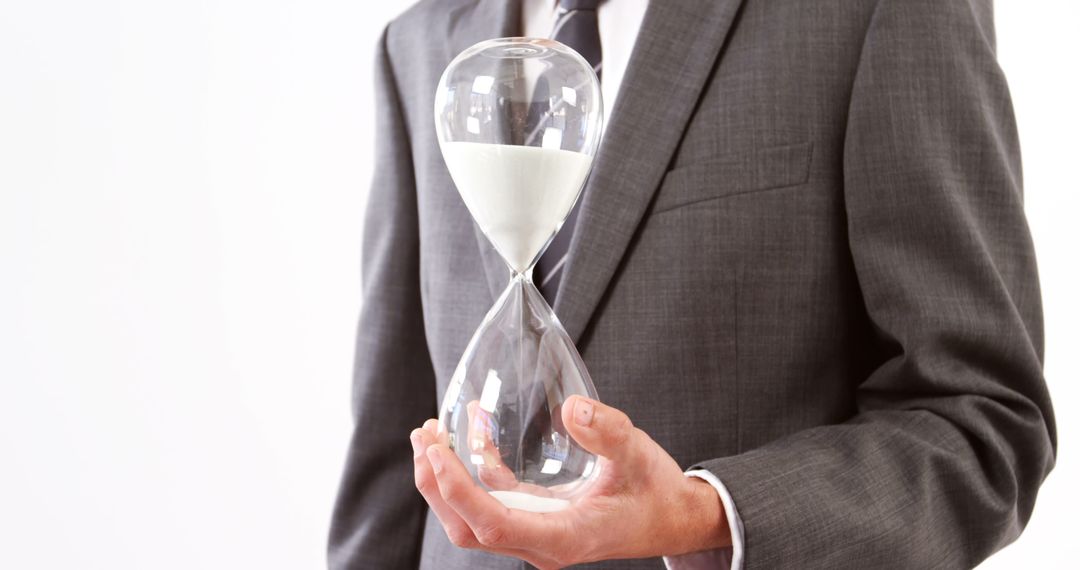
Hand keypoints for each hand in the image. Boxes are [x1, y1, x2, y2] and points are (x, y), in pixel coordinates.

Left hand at [409, 396, 730, 568]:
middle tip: (424, 436)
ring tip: (430, 434)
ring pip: (472, 519)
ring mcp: (535, 533)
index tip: (438, 453)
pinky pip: (491, 500)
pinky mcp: (534, 518)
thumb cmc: (656, 490)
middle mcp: (541, 542)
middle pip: (469, 528)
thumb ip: (607, 432)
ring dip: (445, 480)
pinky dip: (472, 471)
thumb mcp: (638, 453)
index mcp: (564, 536)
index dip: (460, 492)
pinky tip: (469, 432)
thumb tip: (572, 408)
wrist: (672, 517)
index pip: (495, 524)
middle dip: (437, 485)